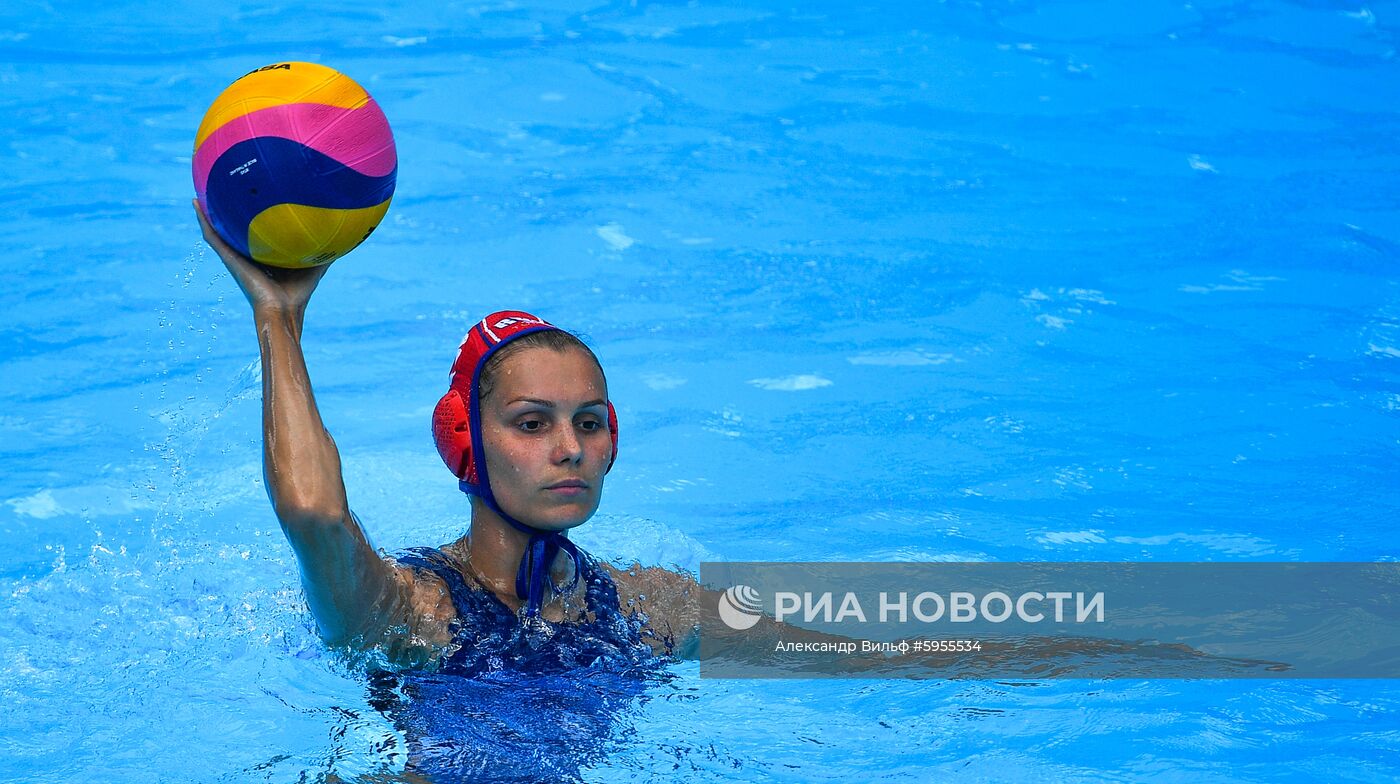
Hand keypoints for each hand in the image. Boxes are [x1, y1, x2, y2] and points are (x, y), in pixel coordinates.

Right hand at [194, 199, 327, 315]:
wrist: (285, 310)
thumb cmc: (299, 293)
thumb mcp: (314, 265)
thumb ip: (323, 249)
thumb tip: (341, 233)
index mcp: (262, 255)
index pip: (254, 232)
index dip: (250, 216)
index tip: (248, 196)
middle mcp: (246, 254)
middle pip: (233, 230)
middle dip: (225, 212)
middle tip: (218, 189)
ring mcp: (235, 256)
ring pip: (217, 231)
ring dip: (207, 213)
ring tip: (199, 193)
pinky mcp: (229, 259)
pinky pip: (212, 236)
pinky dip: (203, 220)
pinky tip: (196, 204)